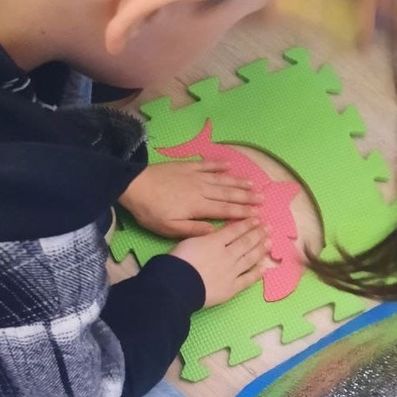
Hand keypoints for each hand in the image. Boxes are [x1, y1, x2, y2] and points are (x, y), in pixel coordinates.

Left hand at [119, 161, 262, 237]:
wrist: (133, 185)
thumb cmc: (150, 211)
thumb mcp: (169, 228)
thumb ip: (194, 230)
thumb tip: (216, 231)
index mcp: (198, 206)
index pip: (226, 210)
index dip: (243, 212)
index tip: (258, 214)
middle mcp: (201, 189)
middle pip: (228, 193)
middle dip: (247, 196)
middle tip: (263, 198)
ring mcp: (194, 176)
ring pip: (221, 179)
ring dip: (238, 181)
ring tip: (253, 184)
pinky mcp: (186, 166)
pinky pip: (207, 165)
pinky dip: (219, 165)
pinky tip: (229, 165)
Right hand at [172, 218, 269, 306]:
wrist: (177, 285)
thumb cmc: (178, 261)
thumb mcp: (188, 241)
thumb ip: (203, 236)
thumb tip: (214, 233)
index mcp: (214, 242)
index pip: (234, 230)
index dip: (247, 224)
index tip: (256, 219)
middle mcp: (227, 255)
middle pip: (246, 242)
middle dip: (258, 234)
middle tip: (268, 228)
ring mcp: (231, 272)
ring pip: (250, 258)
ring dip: (260, 249)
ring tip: (269, 242)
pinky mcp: (231, 288)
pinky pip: (247, 280)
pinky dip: (256, 274)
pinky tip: (264, 268)